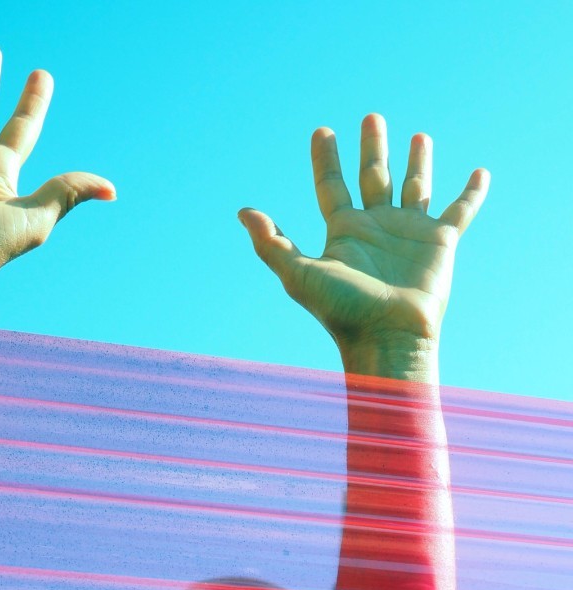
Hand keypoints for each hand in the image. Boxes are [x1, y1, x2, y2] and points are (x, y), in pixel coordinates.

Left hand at [239, 115, 487, 374]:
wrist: (388, 337)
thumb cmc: (343, 312)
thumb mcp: (300, 276)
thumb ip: (272, 244)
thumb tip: (242, 212)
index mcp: (344, 233)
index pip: (332, 186)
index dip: (325, 159)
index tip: (321, 131)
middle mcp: (376, 228)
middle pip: (374, 177)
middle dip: (372, 147)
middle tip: (371, 117)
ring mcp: (410, 233)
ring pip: (415, 187)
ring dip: (418, 161)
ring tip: (418, 136)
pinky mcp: (441, 242)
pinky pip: (460, 211)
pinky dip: (472, 192)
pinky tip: (480, 173)